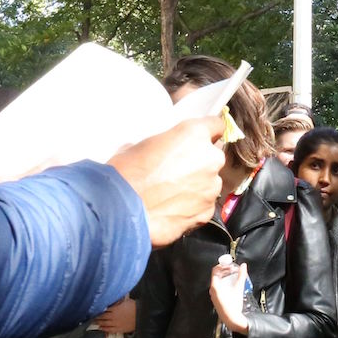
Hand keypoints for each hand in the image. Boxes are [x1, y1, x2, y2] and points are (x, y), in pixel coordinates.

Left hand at [94, 295, 136, 335]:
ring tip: (94, 322)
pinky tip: (101, 328)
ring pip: (104, 324)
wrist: (142, 315)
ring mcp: (116, 324)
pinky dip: (104, 329)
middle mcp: (113, 317)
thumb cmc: (134, 306)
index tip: (93, 309)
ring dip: (98, 323)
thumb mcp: (125, 301)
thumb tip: (111, 299)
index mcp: (114, 309)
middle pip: (102, 317)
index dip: (97, 310)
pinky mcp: (119, 329)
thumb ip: (117, 301)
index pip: (103, 309)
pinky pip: (110, 330)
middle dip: (96, 316)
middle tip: (91, 316)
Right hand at [108, 117, 226, 245]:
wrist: (122, 211)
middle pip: (213, 157)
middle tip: (177, 171)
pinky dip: (193, 206)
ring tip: (171, 195)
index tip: (204, 138)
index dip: (209, 132)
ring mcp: (211, 187)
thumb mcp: (140, 145)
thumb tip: (160, 152)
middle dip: (200, 162)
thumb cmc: (126, 174)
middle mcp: (209, 159)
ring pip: (210, 182)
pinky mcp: (207, 211)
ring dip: (197, 185)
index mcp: (194, 134)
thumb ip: (162, 145)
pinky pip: (204, 205)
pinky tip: (173, 209)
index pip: (216, 125)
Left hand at [209, 259, 249, 333]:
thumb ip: (241, 276)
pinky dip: (224, 283)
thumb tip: (243, 266)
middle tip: (233, 269)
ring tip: (233, 276)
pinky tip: (232, 285)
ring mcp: (214, 295)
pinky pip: (219, 288)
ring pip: (218, 282)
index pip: (215, 270)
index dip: (223, 265)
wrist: (232, 319)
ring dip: (225, 277)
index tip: (229, 264)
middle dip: (225, 271)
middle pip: (217, 276)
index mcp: (215, 286)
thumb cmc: (233, 306)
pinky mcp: (217, 299)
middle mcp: (212, 290)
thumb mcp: (239, 288)